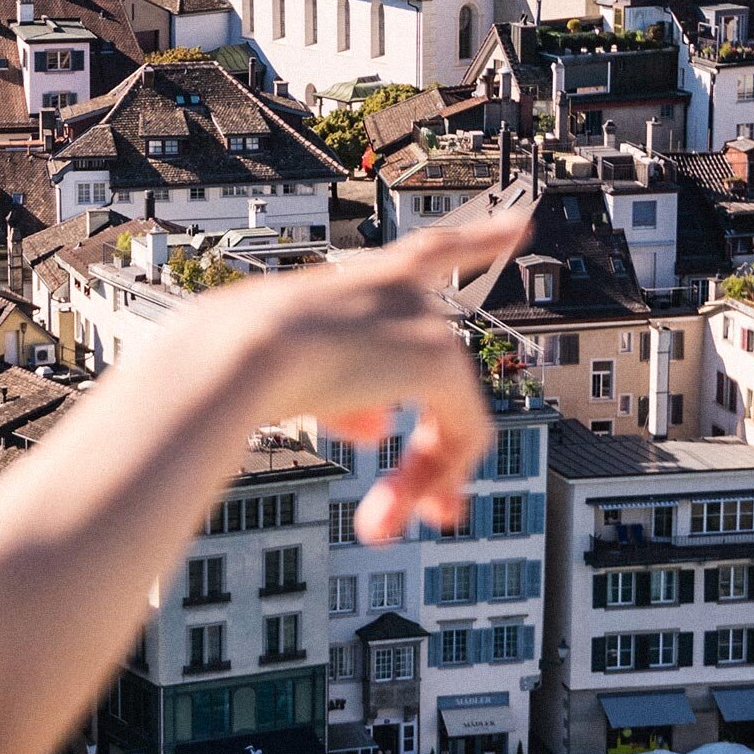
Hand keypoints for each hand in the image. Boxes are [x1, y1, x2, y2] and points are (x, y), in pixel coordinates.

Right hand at [172, 207, 529, 543]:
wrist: (232, 355)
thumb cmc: (230, 363)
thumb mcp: (285, 377)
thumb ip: (338, 398)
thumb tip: (377, 427)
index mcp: (353, 282)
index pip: (430, 253)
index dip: (480, 238)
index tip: (522, 224)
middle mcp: (396, 288)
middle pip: (445, 366)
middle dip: (439, 452)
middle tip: (440, 511)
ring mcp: (419, 319)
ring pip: (449, 410)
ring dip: (416, 476)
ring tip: (377, 528)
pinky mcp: (436, 356)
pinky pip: (462, 431)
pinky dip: (436, 475)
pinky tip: (411, 509)